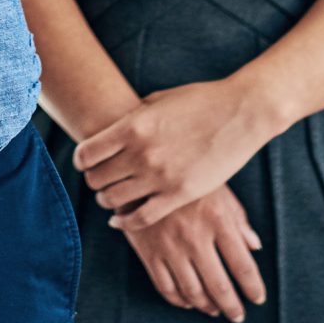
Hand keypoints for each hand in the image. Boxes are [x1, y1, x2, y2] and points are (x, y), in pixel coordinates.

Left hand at [75, 79, 275, 232]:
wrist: (241, 112)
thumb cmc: (200, 100)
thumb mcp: (158, 100)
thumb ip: (133, 118)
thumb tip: (113, 133)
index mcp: (132, 126)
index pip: (86, 154)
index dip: (82, 161)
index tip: (87, 163)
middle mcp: (141, 152)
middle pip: (96, 179)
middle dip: (94, 180)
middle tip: (101, 180)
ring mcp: (160, 176)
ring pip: (113, 200)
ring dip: (107, 200)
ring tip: (112, 197)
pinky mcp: (180, 194)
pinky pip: (140, 218)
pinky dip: (125, 222)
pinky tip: (121, 219)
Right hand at [124, 185, 264, 322]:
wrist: (139, 165)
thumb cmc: (186, 175)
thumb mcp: (217, 189)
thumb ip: (238, 218)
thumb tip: (255, 246)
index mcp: (217, 219)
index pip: (242, 265)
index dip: (253, 288)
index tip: (258, 299)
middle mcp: (194, 236)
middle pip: (219, 285)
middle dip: (232, 306)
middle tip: (238, 316)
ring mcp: (169, 246)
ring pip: (192, 291)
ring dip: (207, 306)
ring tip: (215, 310)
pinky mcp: (148, 251)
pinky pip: (165, 286)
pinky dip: (179, 300)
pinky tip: (188, 301)